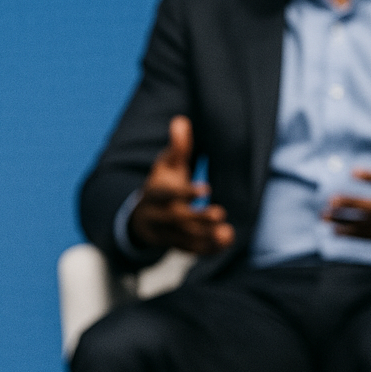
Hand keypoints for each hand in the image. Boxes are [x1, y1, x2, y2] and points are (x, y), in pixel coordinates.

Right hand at [128, 116, 234, 254]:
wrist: (143, 217)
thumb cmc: (161, 184)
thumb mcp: (165, 165)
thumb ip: (177, 147)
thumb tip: (181, 121)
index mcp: (154, 193)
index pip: (167, 194)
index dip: (185, 192)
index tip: (206, 189)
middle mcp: (157, 214)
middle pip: (176, 219)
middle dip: (198, 218)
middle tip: (220, 213)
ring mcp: (165, 232)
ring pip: (184, 238)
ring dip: (206, 237)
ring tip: (227, 233)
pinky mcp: (174, 245)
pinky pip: (190, 250)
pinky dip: (207, 249)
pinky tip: (225, 242)